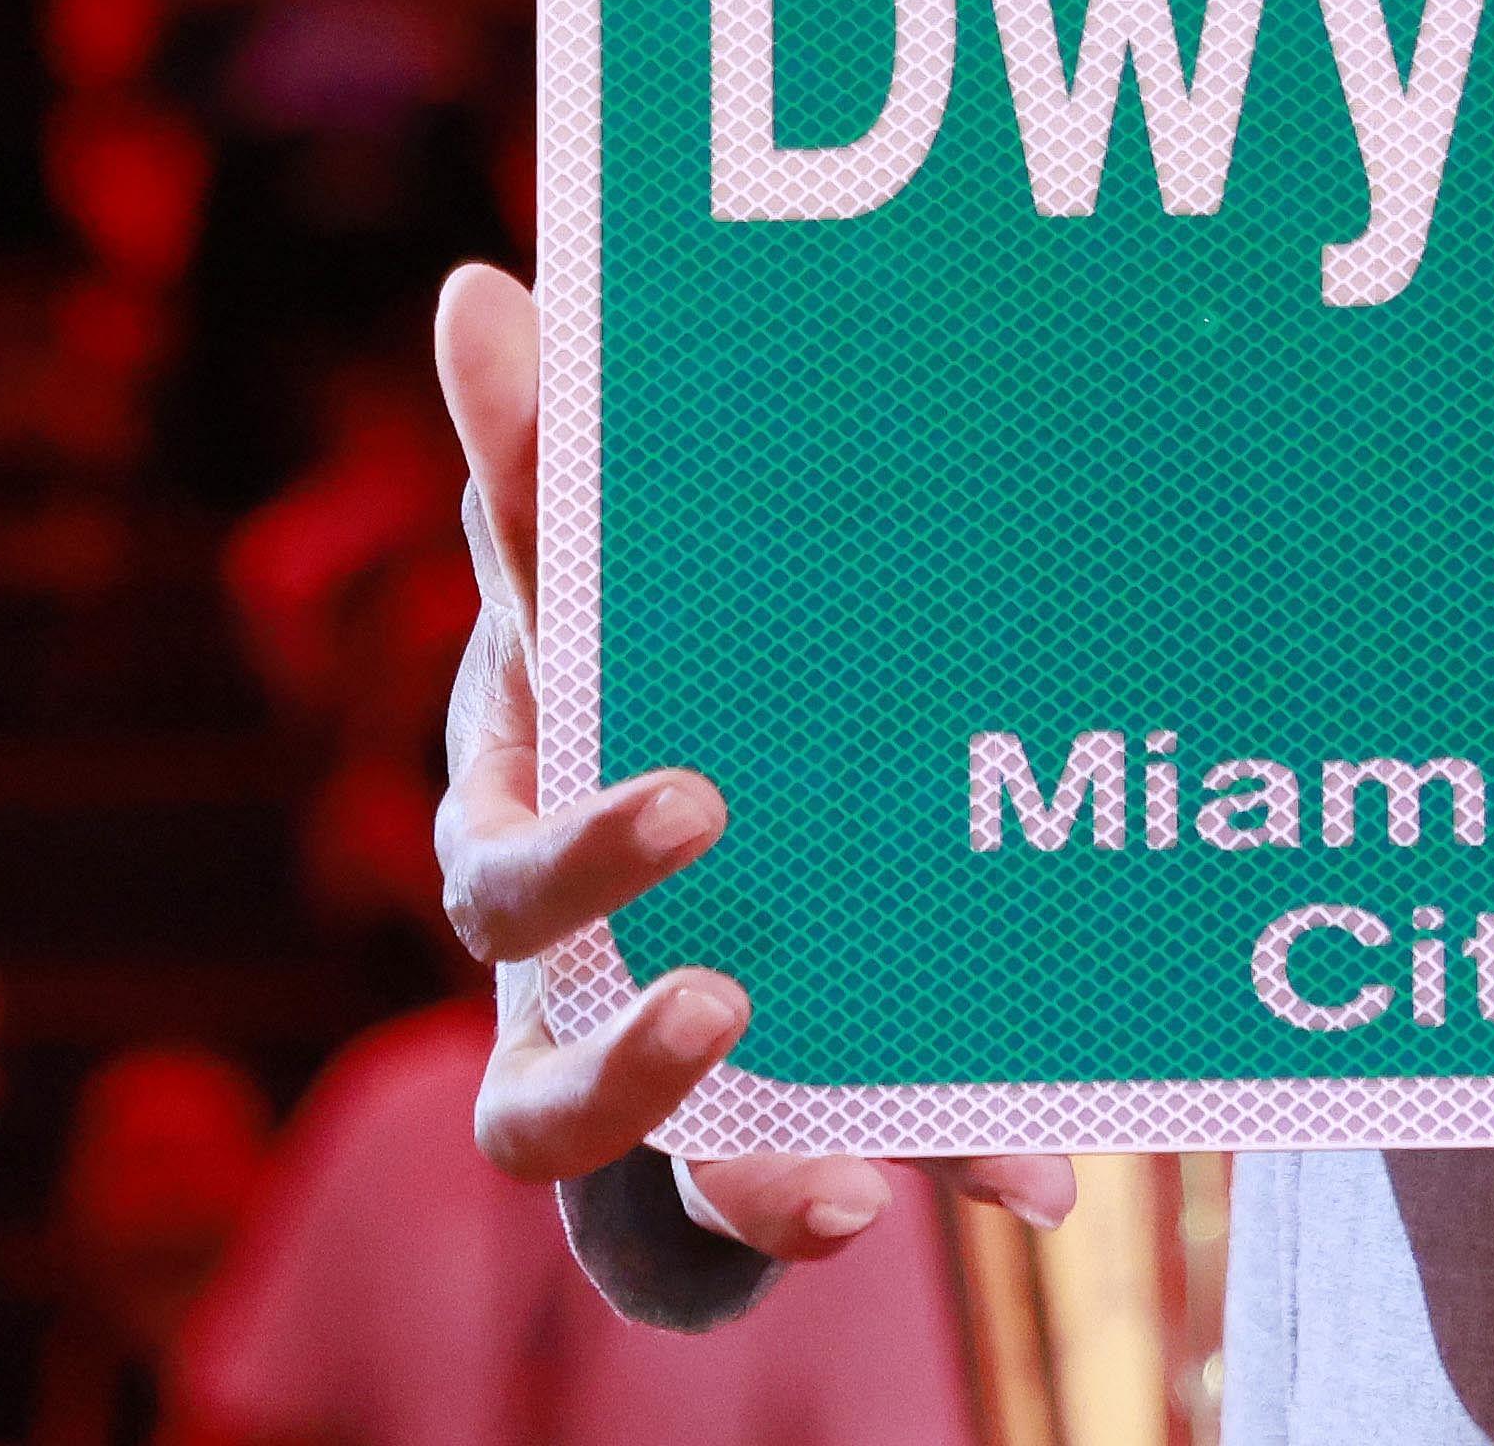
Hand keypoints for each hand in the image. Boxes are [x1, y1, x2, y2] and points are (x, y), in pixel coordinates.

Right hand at [432, 264, 1073, 1254]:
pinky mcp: (736, 1141)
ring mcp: (631, 1074)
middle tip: (736, 994)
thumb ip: (561, 458)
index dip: (584, 854)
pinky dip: (889, 1200)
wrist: (682, 826)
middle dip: (627, 1059)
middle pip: (535, 1083)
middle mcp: (550, 978)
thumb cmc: (630, 671)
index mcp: (525, 823)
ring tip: (846, 1191)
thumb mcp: (617, 579)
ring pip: (613, 1161)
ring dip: (726, 1177)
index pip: (511, 856)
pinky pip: (775, 1207)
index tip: (701, 804)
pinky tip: (1022, 1194)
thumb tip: (471, 287)